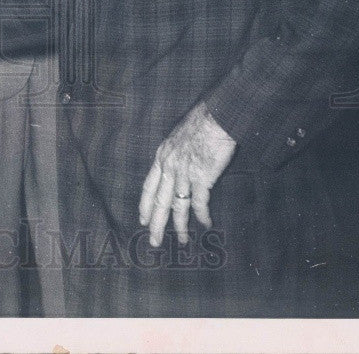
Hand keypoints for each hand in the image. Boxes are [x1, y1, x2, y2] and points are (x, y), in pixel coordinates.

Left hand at [138, 102, 235, 245]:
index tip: (142, 219)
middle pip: (160, 201)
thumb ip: (174, 153)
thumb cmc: (201, 123)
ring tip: (181, 241)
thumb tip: (176, 164)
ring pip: (178, 206)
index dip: (145, 205)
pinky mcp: (202, 177)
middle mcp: (169, 167)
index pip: (149, 187)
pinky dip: (202, 216)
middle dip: (156, 224)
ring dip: (180, 226)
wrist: (216, 117)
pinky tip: (206, 224)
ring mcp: (184, 173)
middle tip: (154, 241)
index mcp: (162, 157)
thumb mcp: (177, 137)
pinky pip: (200, 203)